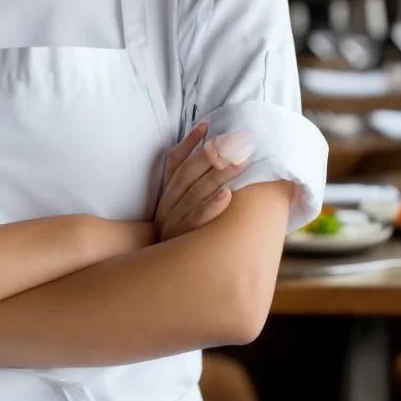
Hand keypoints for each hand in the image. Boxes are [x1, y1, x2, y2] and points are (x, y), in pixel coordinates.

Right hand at [154, 121, 253, 241]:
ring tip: (243, 161)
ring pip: (196, 192)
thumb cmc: (176, 241)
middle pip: (189, 173)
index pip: (174, 162)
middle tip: (239, 140)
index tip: (208, 123)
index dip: (190, 142)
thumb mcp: (176, 213)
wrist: (158, 278)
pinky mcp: (182, 240)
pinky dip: (212, 207)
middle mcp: (167, 205)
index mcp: (166, 195)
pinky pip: (197, 221)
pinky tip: (228, 195)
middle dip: (214, 154)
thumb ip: (190, 190)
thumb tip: (211, 165)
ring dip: (220, 175)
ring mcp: (173, 222)